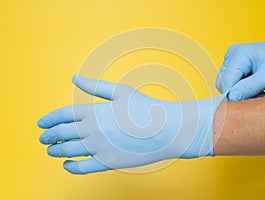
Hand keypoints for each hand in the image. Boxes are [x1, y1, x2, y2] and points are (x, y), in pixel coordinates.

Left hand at [38, 75, 224, 173]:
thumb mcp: (120, 91)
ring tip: (51, 151)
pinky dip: (71, 167)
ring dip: (56, 151)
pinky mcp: (109, 163)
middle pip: (61, 134)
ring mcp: (100, 148)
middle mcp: (93, 130)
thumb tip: (75, 77)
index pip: (62, 115)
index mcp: (95, 111)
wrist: (168, 129)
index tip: (41, 124)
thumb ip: (95, 86)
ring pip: (68, 151)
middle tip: (43, 138)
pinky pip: (83, 168)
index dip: (48, 119)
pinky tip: (67, 165)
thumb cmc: (146, 108)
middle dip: (48, 136)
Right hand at [216, 26, 264, 100]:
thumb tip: (231, 97)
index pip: (226, 81)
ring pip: (226, 84)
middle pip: (223, 82)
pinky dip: (240, 88)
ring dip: (239, 92)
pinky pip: (230, 81)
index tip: (247, 102)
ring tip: (257, 90)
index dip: (233, 95)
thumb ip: (248, 87)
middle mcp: (232, 54)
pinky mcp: (233, 64)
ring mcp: (231, 58)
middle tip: (256, 95)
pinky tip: (253, 86)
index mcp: (239, 54)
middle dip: (237, 93)